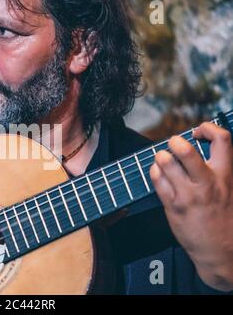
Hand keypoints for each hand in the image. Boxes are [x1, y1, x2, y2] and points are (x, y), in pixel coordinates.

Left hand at [150, 122, 232, 291]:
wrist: (222, 252)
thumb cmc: (224, 218)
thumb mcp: (231, 190)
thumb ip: (219, 170)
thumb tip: (203, 148)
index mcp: (226, 176)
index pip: (222, 140)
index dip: (208, 128)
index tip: (198, 131)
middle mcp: (207, 183)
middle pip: (187, 151)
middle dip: (176, 141)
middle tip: (173, 142)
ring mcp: (188, 195)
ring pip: (167, 163)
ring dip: (161, 156)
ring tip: (163, 158)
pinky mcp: (173, 206)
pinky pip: (157, 181)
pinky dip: (155, 171)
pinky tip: (158, 172)